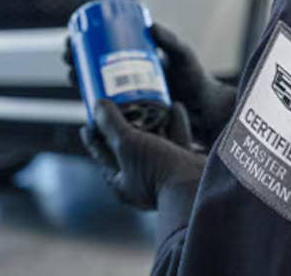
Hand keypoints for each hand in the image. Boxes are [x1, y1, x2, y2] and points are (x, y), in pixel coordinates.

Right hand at [64, 24, 237, 144]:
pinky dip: (91, 106)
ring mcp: (128, 97)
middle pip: (92, 68)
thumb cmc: (197, 80)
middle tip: (67, 58)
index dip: (82, 45)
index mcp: (135, 62)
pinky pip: (106, 111)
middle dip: (74, 62)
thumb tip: (152, 25)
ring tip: (71, 76)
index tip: (71, 40)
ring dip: (78, 81)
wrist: (207, 112)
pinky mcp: (130, 116)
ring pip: (95, 88)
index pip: (102, 50)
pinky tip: (80, 104)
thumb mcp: (183, 57)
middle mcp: (128, 79)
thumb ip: (172, 42)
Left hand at [80, 99, 205, 210]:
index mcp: (121, 183)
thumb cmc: (158, 170)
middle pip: (127, 148)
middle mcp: (141, 181)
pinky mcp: (184, 167)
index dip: (95, 134)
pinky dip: (174, 124)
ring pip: (154, 144)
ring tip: (147, 101)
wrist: (199, 188)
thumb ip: (111, 124)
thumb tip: (96, 104)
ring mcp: (164, 174)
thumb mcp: (127, 144)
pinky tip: (175, 106)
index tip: (92, 114)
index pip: (101, 154)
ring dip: (150, 123)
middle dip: (124, 125)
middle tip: (120, 103)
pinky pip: (176, 141)